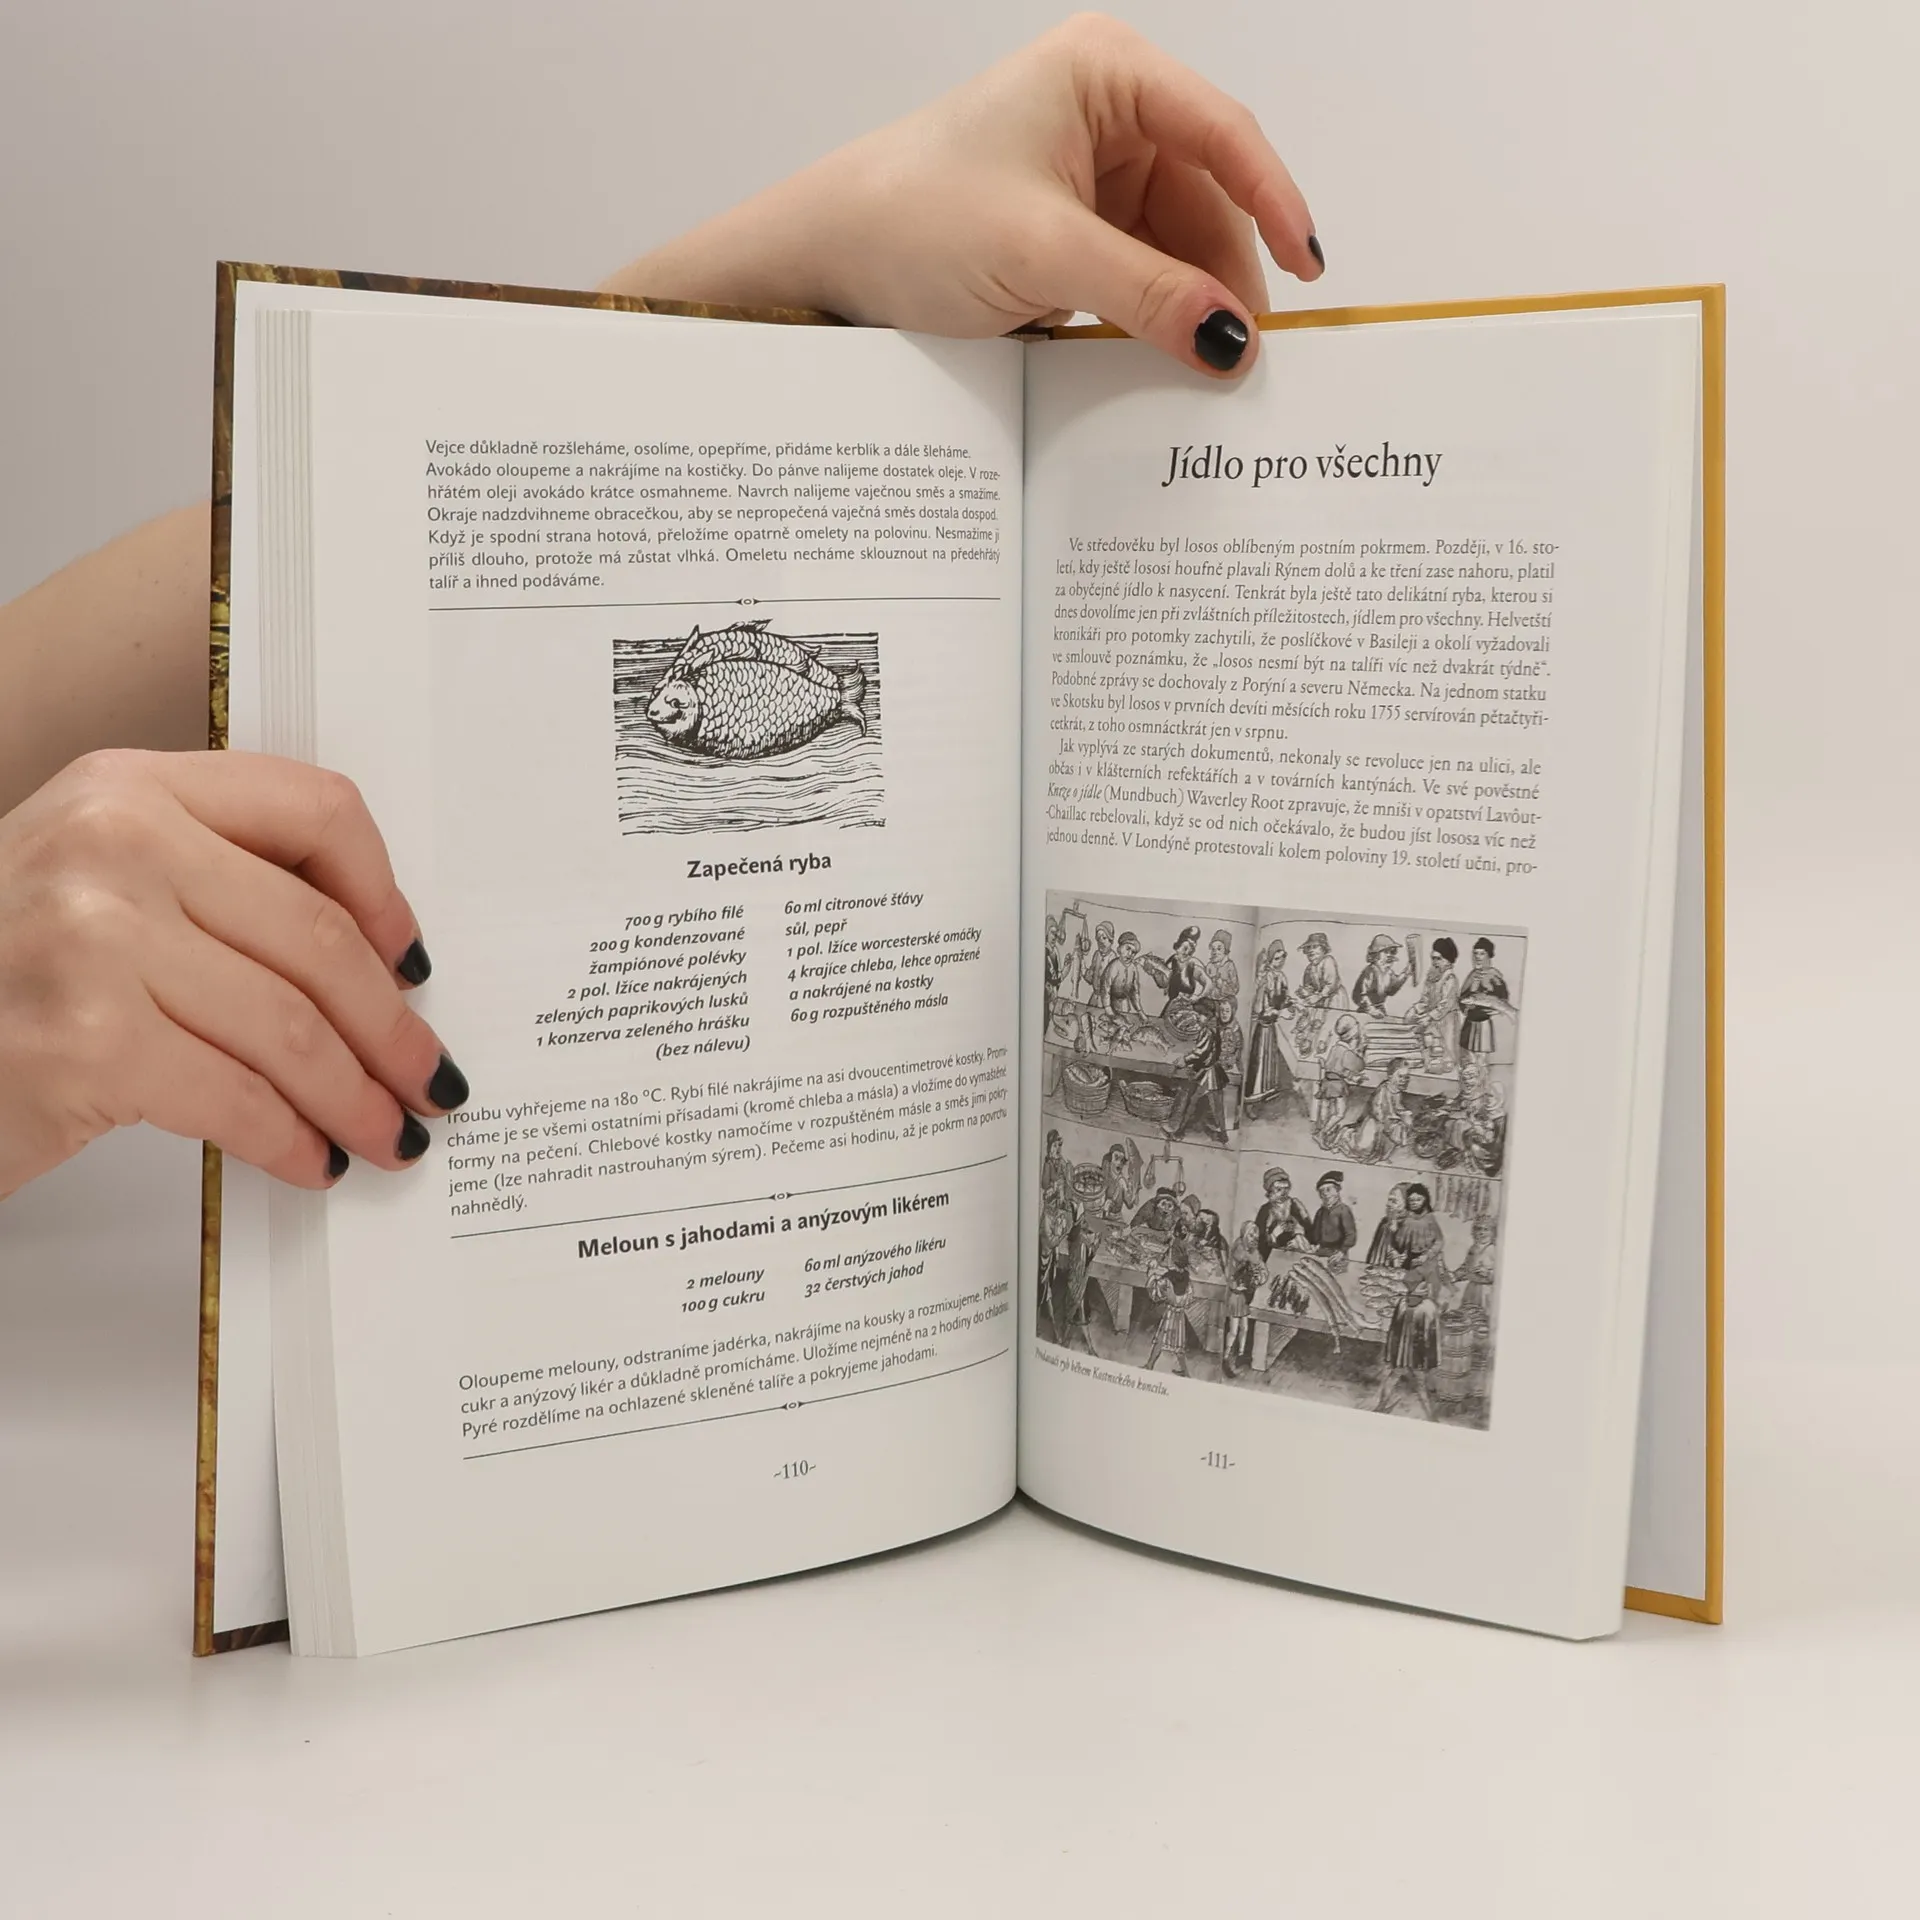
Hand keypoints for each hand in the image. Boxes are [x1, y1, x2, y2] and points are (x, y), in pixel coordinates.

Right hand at [0, 750, 463, 1198]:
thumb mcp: (94, 886)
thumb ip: (211, 886)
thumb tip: (370, 963)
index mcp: (129, 786)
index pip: (312, 806)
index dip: (385, 892)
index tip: (412, 961)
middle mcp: (114, 843)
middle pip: (320, 935)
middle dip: (392, 1026)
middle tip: (429, 1077)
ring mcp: (93, 939)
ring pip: (291, 1026)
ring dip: (358, 1095)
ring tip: (391, 1132)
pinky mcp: (85, 1042)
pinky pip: (238, 1098)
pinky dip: (292, 1139)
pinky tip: (314, 1159)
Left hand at [607, 14, 1321, 377]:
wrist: (823, 262)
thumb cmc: (911, 218)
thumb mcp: (1043, 256)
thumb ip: (1148, 296)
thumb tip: (1233, 342)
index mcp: (1105, 74)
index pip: (1221, 132)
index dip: (1275, 202)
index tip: (1308, 271)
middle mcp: (1105, 113)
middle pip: (1206, 197)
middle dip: (1227, 274)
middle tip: (1248, 357)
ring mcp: (1088, 174)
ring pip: (1176, 244)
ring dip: (1191, 305)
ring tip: (1209, 371)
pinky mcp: (1069, 231)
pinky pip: (1139, 273)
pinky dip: (1155, 316)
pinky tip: (1168, 360)